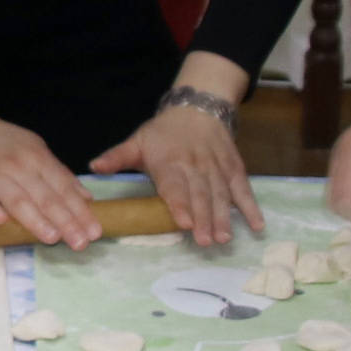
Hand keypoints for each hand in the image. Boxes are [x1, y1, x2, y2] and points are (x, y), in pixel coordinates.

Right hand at [0, 74, 101, 247]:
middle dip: (65, 221)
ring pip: (17, 200)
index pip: (63, 187)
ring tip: (53, 238)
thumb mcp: (35, 149)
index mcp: (36, 157)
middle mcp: (17, 165)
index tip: (94, 231)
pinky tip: (1, 222)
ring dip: (35, 219)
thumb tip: (86, 198)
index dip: (80, 210)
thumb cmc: (1, 144)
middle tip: (81, 243)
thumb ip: (59, 174)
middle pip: (45, 197)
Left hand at [92, 96, 264, 251]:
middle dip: (203, 217)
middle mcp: (195, 165)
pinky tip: (257, 225)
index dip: (179, 203)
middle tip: (205, 241)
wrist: (196, 109)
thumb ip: (117, 157)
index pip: (174, 185)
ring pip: (221, 193)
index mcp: (169, 162)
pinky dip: (251, 206)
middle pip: (200, 193)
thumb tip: (93, 166)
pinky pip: (243, 188)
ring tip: (224, 238)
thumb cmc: (162, 132)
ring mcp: (216, 167)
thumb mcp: (137, 140)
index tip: (183, 222)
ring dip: (224, 216)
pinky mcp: (233, 168)